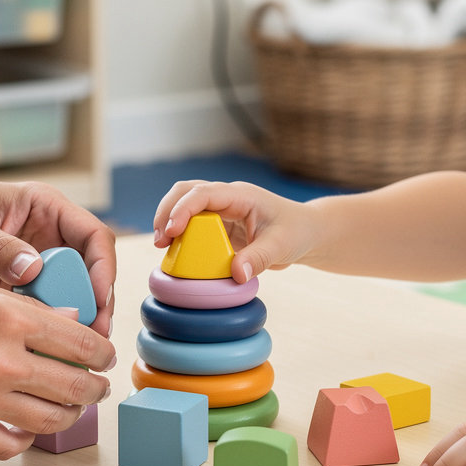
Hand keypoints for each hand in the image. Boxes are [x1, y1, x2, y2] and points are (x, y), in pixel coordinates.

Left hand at [0, 175, 115, 337]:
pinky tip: (44, 352)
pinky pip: (42, 312)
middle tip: (93, 338)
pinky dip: (46, 331)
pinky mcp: (18, 290)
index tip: (99, 299)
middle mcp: (47, 237)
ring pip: (69, 297)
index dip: (103, 268)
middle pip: (88, 273)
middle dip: (94, 305)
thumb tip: (33, 268)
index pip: (94, 236)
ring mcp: (34, 266)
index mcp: (45, 208)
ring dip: (74, 323)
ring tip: (73, 352)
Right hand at [0, 268, 115, 458]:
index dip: (102, 353)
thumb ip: (27, 309)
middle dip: (95, 388)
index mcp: (8, 317)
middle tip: (96, 387)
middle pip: (75, 387)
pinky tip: (25, 426)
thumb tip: (72, 323)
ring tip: (68, 407)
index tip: (104, 357)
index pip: (82, 343)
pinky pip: (7, 446)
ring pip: (49, 420)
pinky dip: (23, 439)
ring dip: (68, 415)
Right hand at [152, 180, 306, 283]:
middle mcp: (226, 198)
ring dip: (168, 221)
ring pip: (184, 203)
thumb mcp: (282, 246)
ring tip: (162, 247)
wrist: (305, 233)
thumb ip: (259, 259)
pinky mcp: (217, 225)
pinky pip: (191, 224)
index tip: (171, 231)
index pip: (203, 193)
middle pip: (185, 191)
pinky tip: (176, 253)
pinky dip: (179, 235)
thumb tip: (236, 274)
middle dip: (167, 211)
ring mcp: (220, 210)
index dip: (183, 209)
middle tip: (160, 241)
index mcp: (241, 195)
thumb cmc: (296, 233)